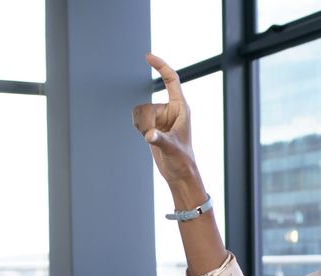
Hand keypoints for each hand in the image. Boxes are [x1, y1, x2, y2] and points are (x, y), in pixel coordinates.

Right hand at [131, 53, 198, 184]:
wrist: (179, 173)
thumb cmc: (182, 159)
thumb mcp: (172, 148)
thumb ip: (160, 139)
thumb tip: (149, 135)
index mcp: (181, 108)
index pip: (171, 80)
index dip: (160, 66)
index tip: (148, 56)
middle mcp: (171, 109)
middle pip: (148, 104)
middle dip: (146, 121)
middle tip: (153, 136)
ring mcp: (161, 117)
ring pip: (141, 112)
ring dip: (142, 126)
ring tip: (153, 139)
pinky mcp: (153, 124)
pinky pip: (138, 119)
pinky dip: (139, 128)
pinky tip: (149, 138)